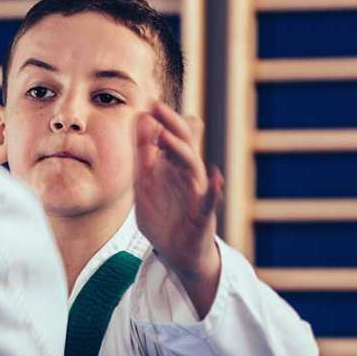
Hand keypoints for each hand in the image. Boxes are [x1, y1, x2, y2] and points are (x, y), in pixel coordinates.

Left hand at [135, 102, 223, 315]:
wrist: (177, 254)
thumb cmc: (164, 217)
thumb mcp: (146, 185)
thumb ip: (143, 157)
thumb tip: (140, 123)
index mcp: (172, 168)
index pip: (167, 138)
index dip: (158, 121)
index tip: (145, 101)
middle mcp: (186, 176)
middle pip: (182, 145)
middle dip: (170, 125)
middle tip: (155, 106)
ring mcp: (196, 194)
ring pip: (192, 168)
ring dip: (181, 151)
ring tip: (167, 136)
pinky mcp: (202, 216)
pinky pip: (210, 201)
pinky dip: (213, 190)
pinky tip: (216, 178)